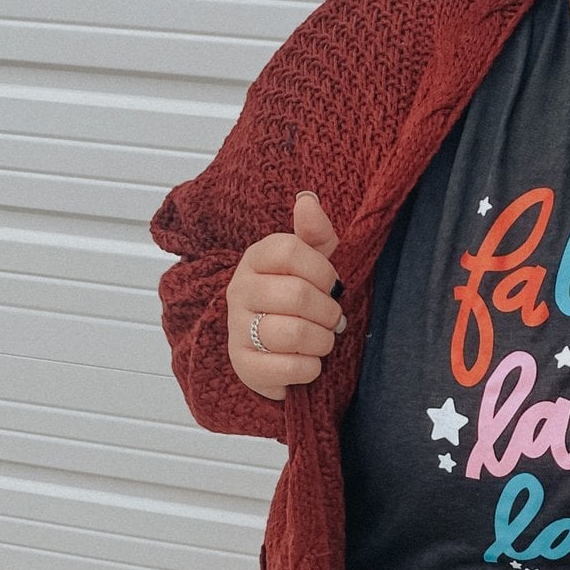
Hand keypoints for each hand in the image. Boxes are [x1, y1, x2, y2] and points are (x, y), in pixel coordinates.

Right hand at [226, 191, 345, 400]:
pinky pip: (288, 369)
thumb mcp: (314, 262)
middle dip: (329, 312)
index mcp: (256, 258)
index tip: (332, 285)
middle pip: (297, 295)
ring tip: (322, 341)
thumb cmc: (300, 299)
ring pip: (294, 333)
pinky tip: (308, 363)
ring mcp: (237, 328)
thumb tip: (307, 200)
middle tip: (332, 319)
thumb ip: (315, 233)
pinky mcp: (243, 365)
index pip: (291, 250)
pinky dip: (310, 369)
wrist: (275, 348)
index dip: (323, 270)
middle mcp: (240, 290)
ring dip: (322, 342)